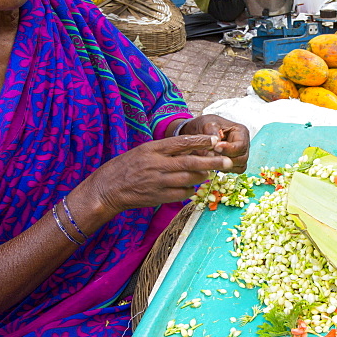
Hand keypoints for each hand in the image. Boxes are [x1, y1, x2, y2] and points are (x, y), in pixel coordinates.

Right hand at [89, 135, 233, 214]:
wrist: (107, 189)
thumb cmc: (127, 167)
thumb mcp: (143, 151)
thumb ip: (166, 150)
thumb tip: (192, 148)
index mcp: (152, 149)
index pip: (181, 142)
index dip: (201, 141)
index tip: (216, 140)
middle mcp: (157, 165)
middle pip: (191, 162)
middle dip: (212, 162)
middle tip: (228, 161)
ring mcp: (158, 182)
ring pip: (189, 178)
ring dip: (202, 176)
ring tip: (208, 173)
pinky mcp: (159, 197)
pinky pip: (182, 193)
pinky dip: (190, 189)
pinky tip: (191, 186)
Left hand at [179, 114, 249, 172]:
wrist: (198, 132)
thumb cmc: (205, 125)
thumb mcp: (206, 123)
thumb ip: (211, 131)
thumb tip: (216, 142)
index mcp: (240, 132)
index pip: (241, 145)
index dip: (229, 149)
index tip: (215, 148)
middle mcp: (243, 144)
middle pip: (242, 158)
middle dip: (226, 159)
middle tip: (211, 154)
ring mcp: (240, 155)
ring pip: (239, 166)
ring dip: (225, 165)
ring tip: (212, 157)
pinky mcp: (234, 163)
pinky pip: (233, 170)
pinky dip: (224, 169)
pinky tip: (215, 162)